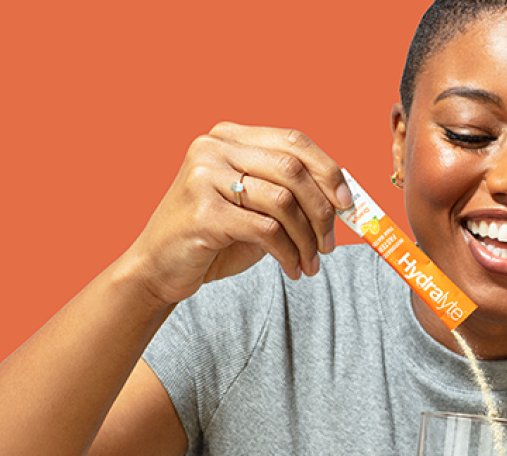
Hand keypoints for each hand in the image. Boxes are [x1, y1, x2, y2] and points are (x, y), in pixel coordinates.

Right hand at [121, 122, 351, 305]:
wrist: (158, 268)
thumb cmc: (213, 236)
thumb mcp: (255, 206)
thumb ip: (290, 193)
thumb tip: (343, 199)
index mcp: (229, 137)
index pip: (293, 140)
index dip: (328, 170)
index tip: (347, 202)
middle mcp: (213, 148)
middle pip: (292, 169)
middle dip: (322, 210)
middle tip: (330, 243)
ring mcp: (204, 177)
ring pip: (283, 201)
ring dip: (307, 238)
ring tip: (310, 262)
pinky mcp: (203, 212)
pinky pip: (267, 230)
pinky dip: (288, 253)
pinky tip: (292, 268)